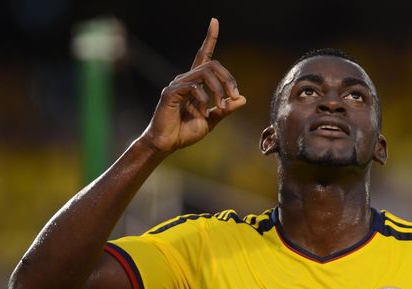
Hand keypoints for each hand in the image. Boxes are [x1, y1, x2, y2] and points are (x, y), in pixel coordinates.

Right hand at [139, 18, 246, 152]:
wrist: (167, 144)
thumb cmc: (185, 131)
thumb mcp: (212, 120)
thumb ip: (225, 109)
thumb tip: (243, 99)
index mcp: (196, 83)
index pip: (204, 56)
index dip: (209, 38)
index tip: (214, 21)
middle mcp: (186, 79)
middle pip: (213, 64)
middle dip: (228, 79)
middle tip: (235, 96)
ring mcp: (177, 84)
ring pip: (205, 74)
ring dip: (218, 89)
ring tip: (219, 107)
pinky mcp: (170, 93)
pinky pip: (193, 87)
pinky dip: (203, 98)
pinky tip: (201, 111)